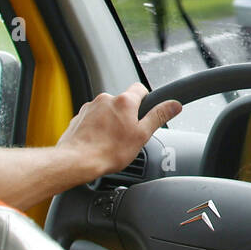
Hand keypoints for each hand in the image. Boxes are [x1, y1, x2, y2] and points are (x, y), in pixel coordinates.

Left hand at [54, 82, 181, 184]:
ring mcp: (90, 107)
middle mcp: (105, 99)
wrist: (76, 160)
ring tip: (111, 142)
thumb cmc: (108, 151)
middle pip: (123, 102)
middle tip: (129, 134)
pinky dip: (97, 128)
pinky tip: (98, 142)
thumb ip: (158, 116)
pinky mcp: (79, 117)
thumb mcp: (142, 135)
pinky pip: (93, 119)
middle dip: (127, 115)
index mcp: (124, 101)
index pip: (140, 88)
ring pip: (107, 111)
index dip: (147, 99)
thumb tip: (174, 104)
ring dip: (111, 122)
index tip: (146, 111)